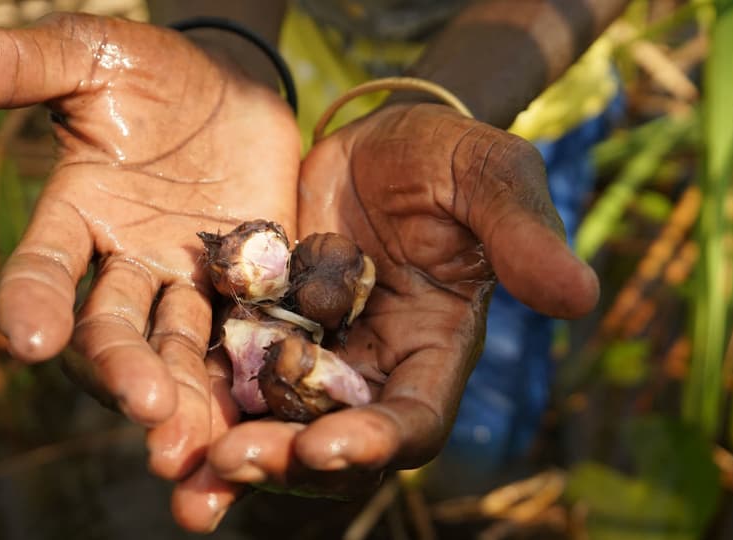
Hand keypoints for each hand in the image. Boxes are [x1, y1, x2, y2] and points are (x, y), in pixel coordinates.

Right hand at [0, 13, 299, 529]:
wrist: (238, 90)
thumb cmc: (157, 72)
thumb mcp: (90, 57)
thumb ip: (15, 67)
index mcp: (78, 221)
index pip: (42, 274)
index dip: (32, 305)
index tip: (30, 342)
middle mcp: (126, 267)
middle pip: (113, 333)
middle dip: (125, 371)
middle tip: (148, 407)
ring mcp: (189, 285)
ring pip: (180, 352)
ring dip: (186, 398)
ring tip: (199, 441)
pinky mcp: (251, 290)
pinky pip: (249, 340)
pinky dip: (252, 380)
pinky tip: (267, 421)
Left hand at [198, 103, 598, 509]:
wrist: (371, 142)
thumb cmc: (444, 157)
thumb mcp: (487, 177)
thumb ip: (522, 234)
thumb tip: (582, 296)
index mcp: (431, 351)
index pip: (411, 420)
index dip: (374, 443)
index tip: (326, 447)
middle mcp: (367, 372)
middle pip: (328, 441)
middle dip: (281, 461)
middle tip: (228, 466)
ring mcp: (307, 356)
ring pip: (266, 423)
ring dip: (223, 451)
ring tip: (172, 469)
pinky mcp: (255, 329)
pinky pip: (220, 374)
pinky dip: (190, 398)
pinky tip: (150, 411)